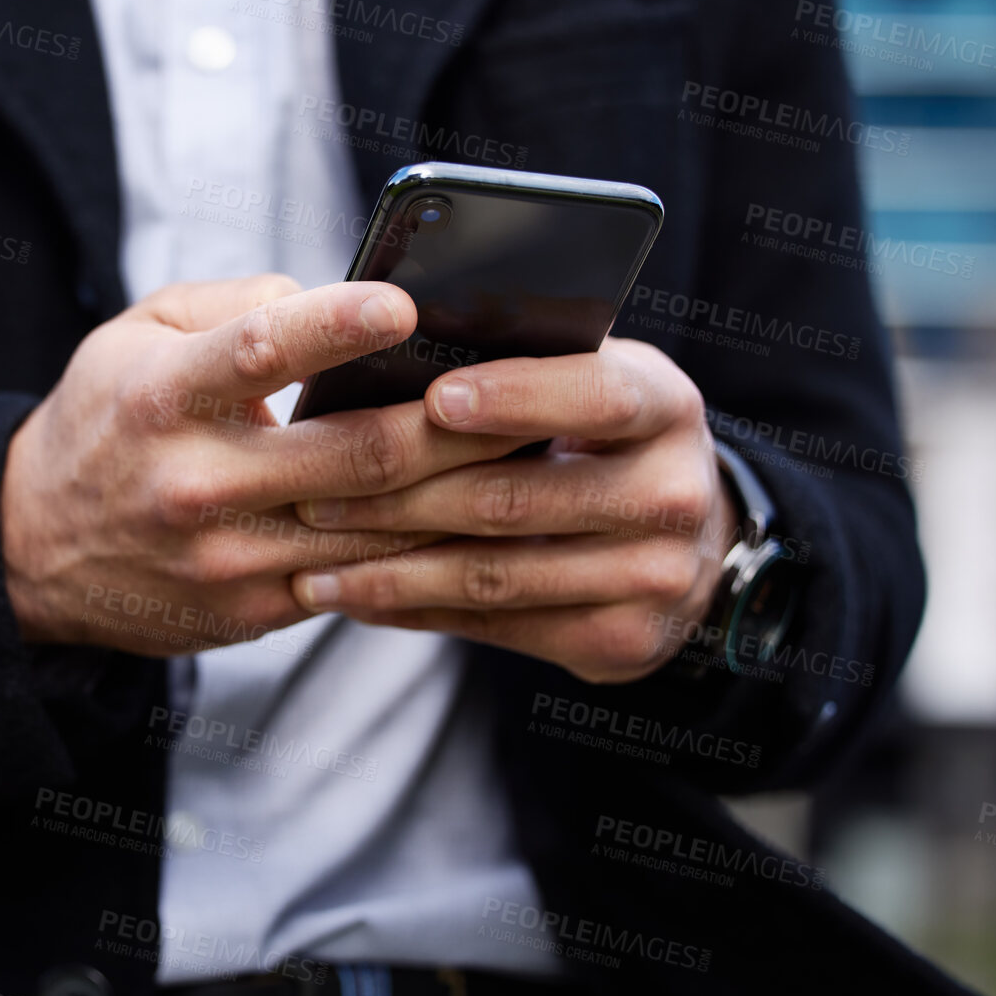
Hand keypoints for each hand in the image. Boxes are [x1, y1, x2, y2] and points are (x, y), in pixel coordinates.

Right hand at [1, 275, 528, 654]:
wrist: (34, 548)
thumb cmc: (107, 416)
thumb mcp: (136, 333)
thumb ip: (235, 305)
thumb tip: (334, 299)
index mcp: (162, 397)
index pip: (257, 352)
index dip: (336, 327)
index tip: (406, 302)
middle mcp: (194, 483)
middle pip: (352, 457)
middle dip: (454, 425)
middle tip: (531, 390)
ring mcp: (226, 558)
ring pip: (375, 530)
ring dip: (462, 496)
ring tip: (535, 455)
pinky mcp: (252, 610)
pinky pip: (360, 579)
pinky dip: (425, 550)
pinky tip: (484, 520)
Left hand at [288, 338, 738, 682]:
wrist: (684, 542)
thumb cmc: (597, 437)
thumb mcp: (587, 384)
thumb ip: (520, 369)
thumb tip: (388, 355)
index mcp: (664, 405)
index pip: (593, 395)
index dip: (514, 398)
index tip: (434, 399)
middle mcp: (673, 493)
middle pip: (519, 496)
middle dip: (401, 495)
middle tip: (312, 493)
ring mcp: (656, 576)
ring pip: (497, 573)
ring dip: (392, 570)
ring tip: (313, 562)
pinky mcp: (623, 640)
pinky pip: (497, 626)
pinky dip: (415, 611)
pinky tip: (356, 597)